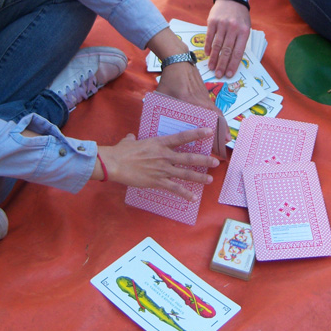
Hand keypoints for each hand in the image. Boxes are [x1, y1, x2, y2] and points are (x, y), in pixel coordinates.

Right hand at [97, 128, 220, 199]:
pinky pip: (174, 188)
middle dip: (204, 160)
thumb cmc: (121, 151)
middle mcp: (164, 156)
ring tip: (210, 179)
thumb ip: (134, 139)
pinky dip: (184, 194)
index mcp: (160, 143)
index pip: (182, 137)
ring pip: (185, 174)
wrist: (114, 163)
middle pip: (189, 158)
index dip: (197, 134)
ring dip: (199, 177)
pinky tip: (193, 198)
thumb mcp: (130, 141)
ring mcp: (162, 169)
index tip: (209, 132)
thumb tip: (131, 137)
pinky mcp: (157, 181)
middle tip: (216, 162)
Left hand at [155, 61, 229, 158]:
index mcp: (189, 102)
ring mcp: (206, 99)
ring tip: (225, 140)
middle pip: (213, 120)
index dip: (204, 134)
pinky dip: (221, 119)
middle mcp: (201, 102)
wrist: (179, 62)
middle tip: (221, 150)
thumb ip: (161, 110)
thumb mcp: (162, 95)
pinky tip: (222, 127)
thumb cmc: (169, 79)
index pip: (199, 120)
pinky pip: (216, 110)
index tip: (208, 145)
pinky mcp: (207, 96)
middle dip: (218, 135)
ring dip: (222, 127)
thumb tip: (155, 126)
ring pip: (217, 116)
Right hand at [205, 0, 250, 77]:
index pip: (238, 52)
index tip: (228, 74)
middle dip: (222, 65)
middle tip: (218, 75)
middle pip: (227, 50)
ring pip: (217, 45)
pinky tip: (207, 54)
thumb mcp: (246, 27)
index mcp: (244, 32)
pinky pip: (209, 36)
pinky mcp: (212, 21)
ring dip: (214, 58)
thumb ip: (240, 41)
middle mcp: (233, 28)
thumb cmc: (240, 16)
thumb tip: (233, 60)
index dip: (233, 64)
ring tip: (211, 67)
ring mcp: (222, 24)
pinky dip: (208, 46)